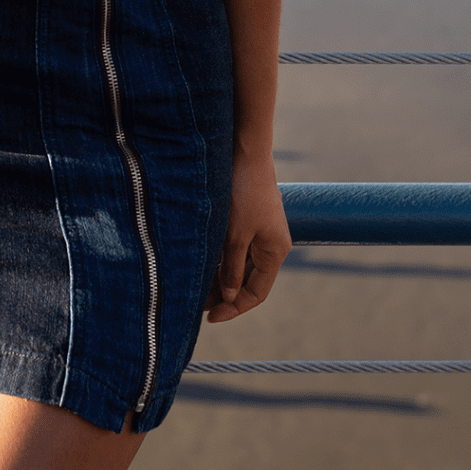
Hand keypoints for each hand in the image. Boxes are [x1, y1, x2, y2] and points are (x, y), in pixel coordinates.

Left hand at [206, 150, 290, 321]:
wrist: (246, 152)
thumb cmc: (244, 192)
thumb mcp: (235, 234)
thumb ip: (230, 267)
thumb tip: (228, 295)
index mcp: (275, 252)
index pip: (256, 293)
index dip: (235, 308)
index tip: (211, 317)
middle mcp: (270, 245)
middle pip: (247, 280)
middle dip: (223, 294)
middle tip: (196, 304)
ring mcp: (260, 232)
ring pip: (238, 265)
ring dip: (219, 277)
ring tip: (194, 288)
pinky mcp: (248, 220)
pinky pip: (235, 249)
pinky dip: (220, 259)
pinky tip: (201, 265)